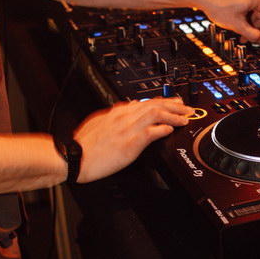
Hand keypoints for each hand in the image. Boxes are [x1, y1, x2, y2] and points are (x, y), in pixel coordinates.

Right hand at [72, 97, 192, 182]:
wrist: (74, 157)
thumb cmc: (84, 145)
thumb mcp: (99, 122)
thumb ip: (114, 115)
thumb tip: (128, 107)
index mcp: (117, 112)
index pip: (145, 102)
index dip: (162, 101)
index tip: (172, 102)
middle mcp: (124, 117)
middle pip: (154, 104)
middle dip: (173, 105)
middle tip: (186, 107)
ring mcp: (128, 129)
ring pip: (156, 114)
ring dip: (173, 115)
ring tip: (184, 118)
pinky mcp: (130, 143)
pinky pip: (151, 132)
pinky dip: (163, 129)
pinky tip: (171, 130)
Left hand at [193, 0, 259, 42]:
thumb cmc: (217, 5)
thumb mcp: (237, 25)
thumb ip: (252, 35)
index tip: (258, 39)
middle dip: (255, 28)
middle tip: (247, 38)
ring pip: (253, 12)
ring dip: (248, 24)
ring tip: (240, 32)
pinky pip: (247, 8)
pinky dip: (243, 17)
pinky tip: (236, 24)